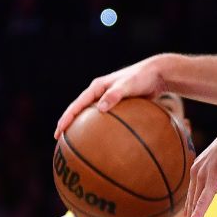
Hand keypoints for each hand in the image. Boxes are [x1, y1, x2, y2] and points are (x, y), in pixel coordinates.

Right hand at [54, 55, 172, 138]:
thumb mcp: (128, 85)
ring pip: (91, 115)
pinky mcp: (117, 104)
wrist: (158, 74)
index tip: (58, 132)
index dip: (66, 119)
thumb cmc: (143, 77)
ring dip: (83, 127)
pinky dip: (101, 127)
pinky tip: (104, 140)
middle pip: (79, 110)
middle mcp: (99, 92)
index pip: (76, 105)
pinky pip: (106, 118)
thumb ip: (115, 95)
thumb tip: (100, 109)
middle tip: (60, 140)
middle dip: (68, 124)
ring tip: (77, 143)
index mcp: (96, 87)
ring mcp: (107, 98)